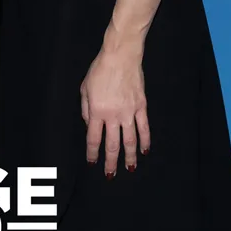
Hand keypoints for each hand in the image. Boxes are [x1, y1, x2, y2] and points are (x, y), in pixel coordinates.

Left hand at [80, 45, 149, 176]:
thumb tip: (89, 124)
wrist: (121, 55)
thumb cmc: (100, 69)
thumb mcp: (85, 87)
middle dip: (110, 162)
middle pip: (112, 145)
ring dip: (130, 157)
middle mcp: (113, 115)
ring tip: (129, 169)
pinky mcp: (141, 106)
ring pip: (130, 141)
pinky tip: (144, 151)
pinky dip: (145, 141)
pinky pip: (144, 128)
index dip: (93, 153)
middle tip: (110, 175)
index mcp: (97, 111)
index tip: (92, 162)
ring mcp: (129, 112)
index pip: (93, 138)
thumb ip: (85, 108)